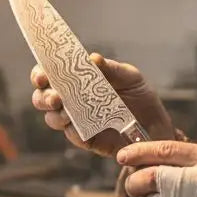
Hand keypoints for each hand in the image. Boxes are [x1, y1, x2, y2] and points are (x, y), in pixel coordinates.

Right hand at [30, 53, 176, 157]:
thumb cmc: (140, 95)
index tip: (42, 75)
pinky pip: (73, 135)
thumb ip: (111, 68)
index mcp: (77, 80)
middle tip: (55, 98)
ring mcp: (76, 120)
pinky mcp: (86, 139)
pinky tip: (80, 127)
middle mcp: (71, 100)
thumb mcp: (129, 76)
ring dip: (55, 115)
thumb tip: (92, 58)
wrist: (156, 123)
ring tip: (67, 113)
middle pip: (42, 98)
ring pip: (52, 118)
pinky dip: (73, 130)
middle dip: (43, 97)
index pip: (50, 75)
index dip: (40, 74)